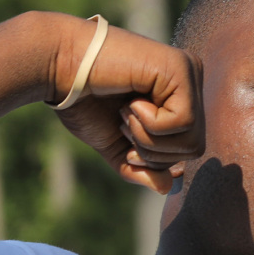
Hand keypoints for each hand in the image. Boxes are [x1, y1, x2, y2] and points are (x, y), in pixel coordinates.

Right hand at [49, 16, 203, 194]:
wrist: (59, 68)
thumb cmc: (83, 102)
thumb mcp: (116, 145)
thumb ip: (140, 167)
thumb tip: (167, 187)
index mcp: (178, 97)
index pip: (187, 150)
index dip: (154, 159)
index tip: (125, 137)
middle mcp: (190, 82)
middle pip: (194, 148)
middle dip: (152, 150)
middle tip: (123, 121)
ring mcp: (189, 71)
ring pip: (192, 139)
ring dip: (149, 137)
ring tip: (126, 110)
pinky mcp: (181, 67)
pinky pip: (183, 121)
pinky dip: (151, 124)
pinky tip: (132, 100)